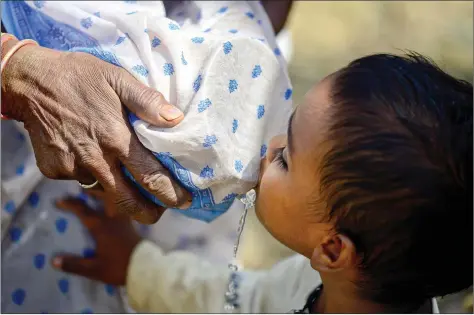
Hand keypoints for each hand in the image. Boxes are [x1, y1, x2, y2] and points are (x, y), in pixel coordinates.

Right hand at [1, 39, 190, 222]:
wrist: (29, 81)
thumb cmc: (79, 76)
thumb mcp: (116, 78)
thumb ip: (147, 101)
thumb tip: (176, 119)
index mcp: (117, 138)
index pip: (151, 177)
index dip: (171, 194)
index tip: (186, 202)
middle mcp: (96, 159)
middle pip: (128, 201)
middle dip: (149, 213)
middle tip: (161, 212)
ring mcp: (73, 168)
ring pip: (106, 191)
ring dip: (122, 193)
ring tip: (132, 182)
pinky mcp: (55, 171)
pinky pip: (82, 179)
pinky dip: (93, 174)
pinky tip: (93, 155)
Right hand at [52, 196, 140, 285]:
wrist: (145, 267)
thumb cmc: (118, 266)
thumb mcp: (94, 269)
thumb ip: (74, 265)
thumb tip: (53, 261)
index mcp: (101, 227)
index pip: (83, 210)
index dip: (71, 204)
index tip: (59, 200)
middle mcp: (113, 219)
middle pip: (103, 198)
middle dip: (92, 190)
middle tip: (84, 185)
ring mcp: (124, 220)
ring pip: (115, 201)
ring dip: (106, 194)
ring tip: (99, 191)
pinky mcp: (132, 225)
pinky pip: (123, 208)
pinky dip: (117, 203)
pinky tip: (115, 205)